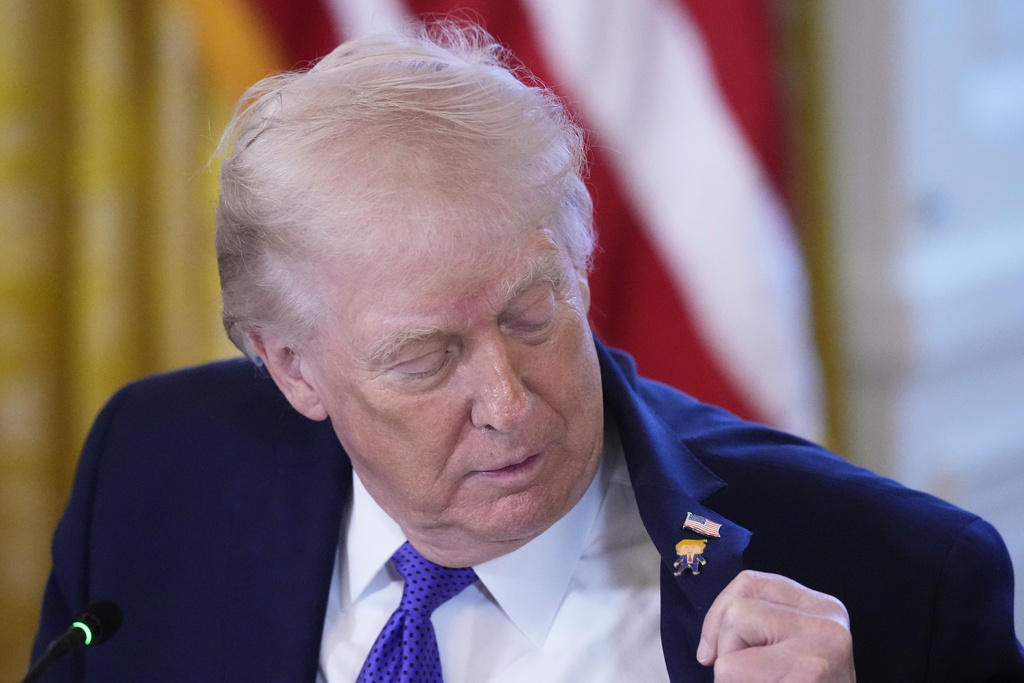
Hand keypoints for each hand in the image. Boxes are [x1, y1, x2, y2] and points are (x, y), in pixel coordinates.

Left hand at [697, 570, 854, 681]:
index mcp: (824, 608)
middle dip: (727, 651)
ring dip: (730, 680)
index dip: (718, 613)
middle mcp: (828, 626)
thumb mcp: (792, 645)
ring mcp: (819, 657)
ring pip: (729, 658)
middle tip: (756, 677)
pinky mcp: (805, 680)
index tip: (713, 649)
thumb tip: (707, 650)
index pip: (750, 582)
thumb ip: (760, 623)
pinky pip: (734, 681)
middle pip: (736, 614)